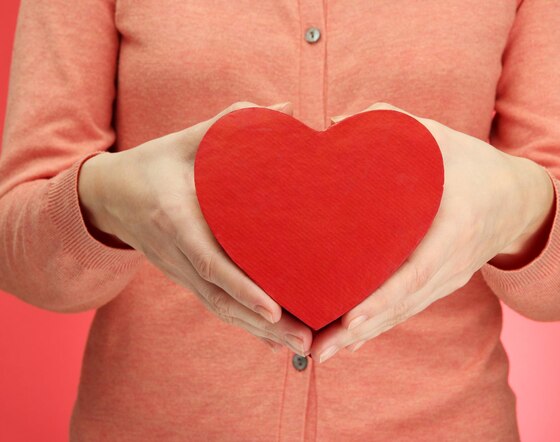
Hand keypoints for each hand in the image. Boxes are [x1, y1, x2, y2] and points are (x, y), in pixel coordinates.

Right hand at [78, 101, 312, 355]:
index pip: (209, 261)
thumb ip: (227, 124)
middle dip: (263, 324)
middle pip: (221, 299)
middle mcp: (177, 254)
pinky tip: (276, 339)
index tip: (273, 308)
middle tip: (306, 341)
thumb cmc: (150, 165)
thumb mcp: (181, 141)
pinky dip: (246, 324)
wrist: (108, 198)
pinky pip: (217, 305)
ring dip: (260, 333)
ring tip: (303, 347)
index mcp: (175, 218)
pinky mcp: (186, 278)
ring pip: (221, 310)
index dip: (240, 287)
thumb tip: (283, 108)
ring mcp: (180, 271)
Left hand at [310, 102, 555, 362]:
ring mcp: (447, 279)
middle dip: (359, 330)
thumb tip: (337, 121)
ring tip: (320, 353)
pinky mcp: (441, 284)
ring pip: (401, 314)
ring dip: (362, 337)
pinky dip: (377, 327)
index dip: (385, 298)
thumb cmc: (472, 164)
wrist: (517, 199)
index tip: (350, 318)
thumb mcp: (439, 137)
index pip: (418, 271)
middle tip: (318, 349)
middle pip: (403, 305)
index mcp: (455, 227)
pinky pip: (406, 309)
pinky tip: (348, 343)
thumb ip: (392, 124)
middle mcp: (451, 263)